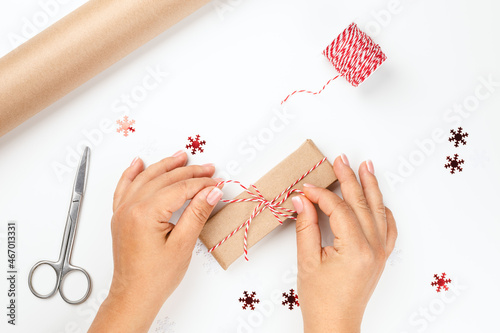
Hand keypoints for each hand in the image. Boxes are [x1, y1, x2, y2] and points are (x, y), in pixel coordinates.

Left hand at [89, 151, 222, 332]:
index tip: (217, 182)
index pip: (179, 188)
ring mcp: (123, 211)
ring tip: (181, 156)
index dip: (201, 183)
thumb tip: (211, 191)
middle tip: (208, 168)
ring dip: (164, 165)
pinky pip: (124, 188)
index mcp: (145, 213)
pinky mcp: (121, 217)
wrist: (134, 296)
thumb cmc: (156, 277)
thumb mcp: (183, 244)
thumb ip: (197, 213)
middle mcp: (130, 208)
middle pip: (164, 179)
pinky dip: (132, 173)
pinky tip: (138, 163)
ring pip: (145, 178)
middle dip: (188, 172)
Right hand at [292, 155, 396, 332]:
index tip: (306, 188)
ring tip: (365, 166)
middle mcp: (373, 247)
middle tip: (340, 159)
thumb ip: (305, 226)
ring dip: (371, 186)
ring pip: (378, 210)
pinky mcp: (380, 256)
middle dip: (349, 178)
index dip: (320, 195)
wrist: (335, 324)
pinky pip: (388, 227)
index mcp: (355, 249)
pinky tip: (378, 199)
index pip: (338, 209)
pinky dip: (383, 210)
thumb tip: (301, 200)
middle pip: (361, 203)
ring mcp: (380, 251)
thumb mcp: (307, 261)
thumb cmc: (320, 299)